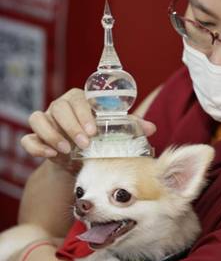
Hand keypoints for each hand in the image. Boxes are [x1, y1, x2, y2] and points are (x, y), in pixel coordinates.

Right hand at [20, 89, 155, 171]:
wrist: (81, 162)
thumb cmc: (100, 140)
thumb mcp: (115, 133)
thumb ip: (131, 127)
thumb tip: (151, 127)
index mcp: (80, 102)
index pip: (77, 98)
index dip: (83, 112)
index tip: (94, 130)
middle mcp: (60, 108)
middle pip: (58, 107)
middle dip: (71, 126)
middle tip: (85, 143)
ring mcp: (46, 122)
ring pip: (38, 119)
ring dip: (52, 134)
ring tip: (67, 150)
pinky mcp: (36, 139)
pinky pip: (28, 139)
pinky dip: (37, 146)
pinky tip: (50, 155)